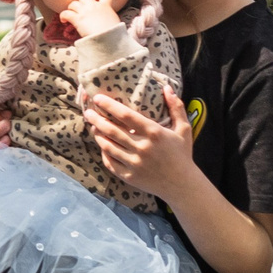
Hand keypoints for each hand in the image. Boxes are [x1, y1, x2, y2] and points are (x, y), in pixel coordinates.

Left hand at [61, 0, 121, 40]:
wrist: (108, 39)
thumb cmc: (113, 33)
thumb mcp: (115, 21)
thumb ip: (109, 16)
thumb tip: (108, 21)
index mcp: (105, 6)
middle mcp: (94, 6)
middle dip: (81, 1)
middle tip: (80, 7)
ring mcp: (85, 11)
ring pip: (73, 3)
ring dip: (71, 8)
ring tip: (71, 13)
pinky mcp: (78, 19)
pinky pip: (66, 13)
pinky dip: (63, 16)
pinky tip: (64, 20)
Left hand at [85, 86, 196, 200]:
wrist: (182, 186)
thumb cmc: (182, 155)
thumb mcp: (184, 129)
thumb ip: (176, 107)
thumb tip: (166, 87)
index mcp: (154, 133)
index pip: (126, 115)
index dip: (109, 105)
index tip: (98, 98)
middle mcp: (142, 147)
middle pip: (112, 130)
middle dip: (97, 119)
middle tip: (88, 112)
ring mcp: (134, 163)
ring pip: (108, 146)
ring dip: (98, 135)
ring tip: (93, 126)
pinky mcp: (129, 176)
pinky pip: (110, 162)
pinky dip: (104, 153)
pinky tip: (102, 145)